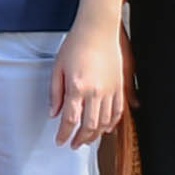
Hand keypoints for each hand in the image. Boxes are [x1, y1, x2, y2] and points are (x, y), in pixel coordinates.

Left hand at [52, 18, 128, 150]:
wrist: (98, 29)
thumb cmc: (75, 44)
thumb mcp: (58, 67)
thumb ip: (55, 93)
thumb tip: (53, 113)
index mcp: (77, 87)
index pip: (70, 120)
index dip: (64, 134)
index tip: (60, 141)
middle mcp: (95, 92)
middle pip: (89, 126)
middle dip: (80, 139)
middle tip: (74, 145)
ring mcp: (110, 90)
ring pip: (105, 122)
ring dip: (96, 135)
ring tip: (87, 139)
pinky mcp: (120, 86)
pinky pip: (118, 112)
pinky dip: (111, 124)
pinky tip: (105, 128)